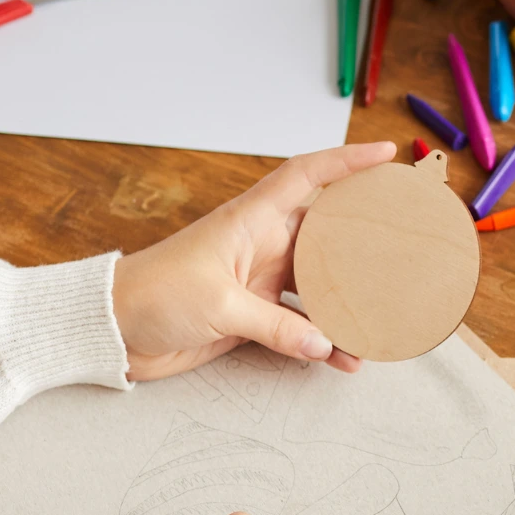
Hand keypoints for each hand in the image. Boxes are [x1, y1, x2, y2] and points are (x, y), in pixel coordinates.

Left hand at [111, 142, 394, 380]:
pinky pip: (300, 325)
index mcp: (250, 221)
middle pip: (327, 234)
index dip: (346, 161)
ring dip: (347, 303)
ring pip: (319, 285)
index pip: (306, 176)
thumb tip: (323, 343)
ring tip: (381, 318)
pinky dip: (322, 341)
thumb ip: (275, 325)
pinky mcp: (252, 315)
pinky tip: (343, 358)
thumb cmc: (152, 295)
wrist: (110, 329)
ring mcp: (259, 281)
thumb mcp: (218, 305)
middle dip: (365, 238)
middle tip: (404, 245)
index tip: (384, 155)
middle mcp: (261, 245)